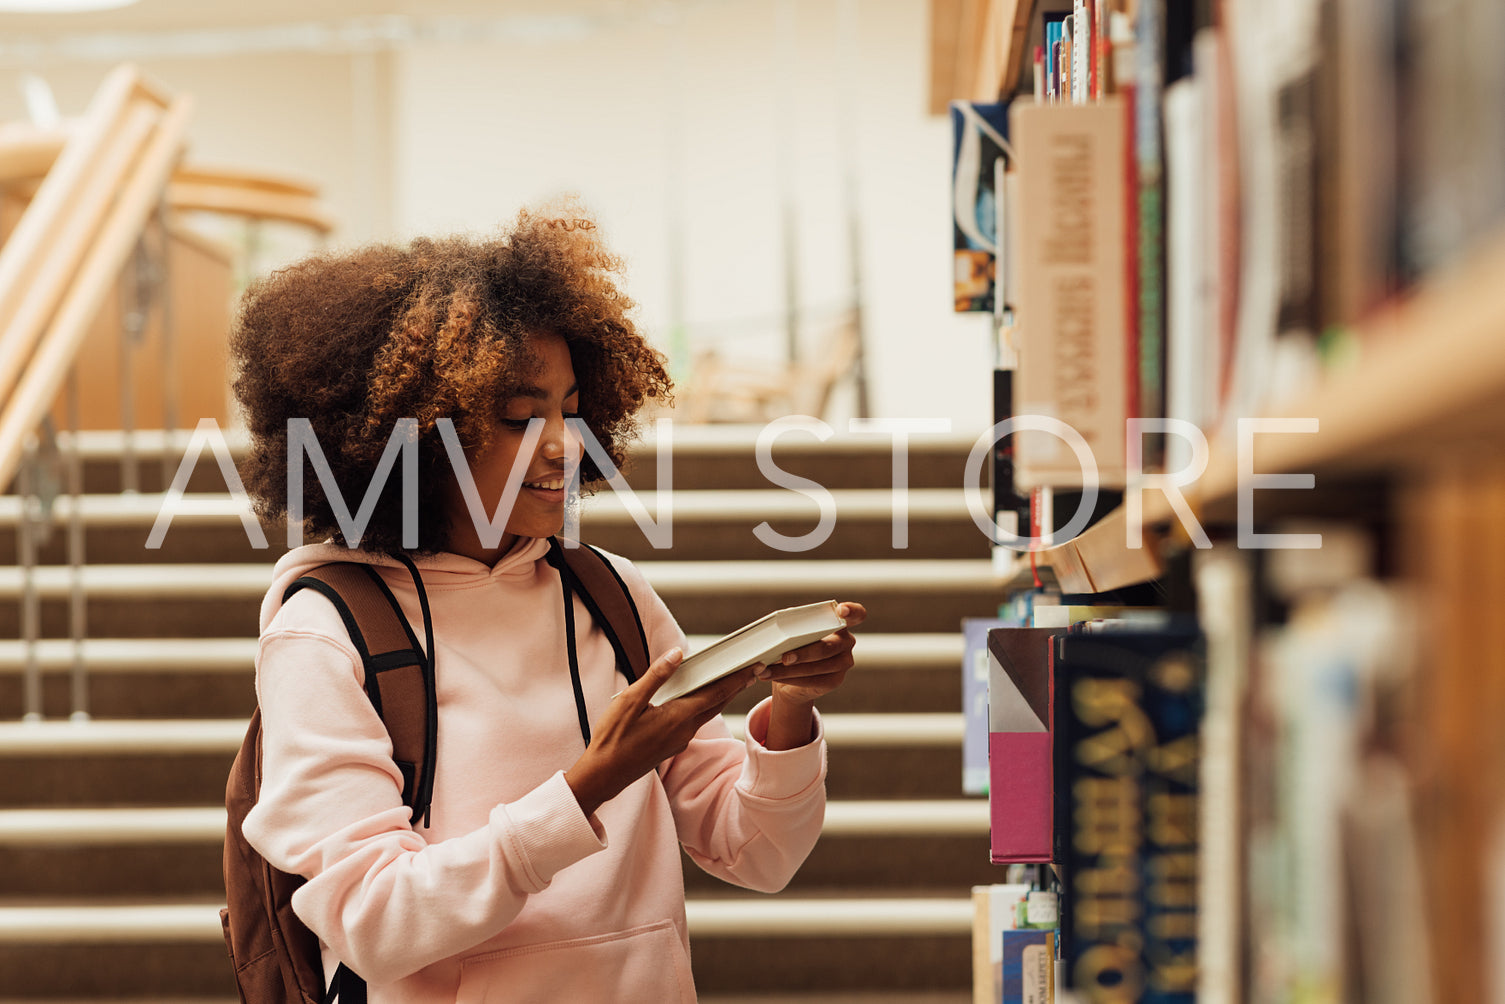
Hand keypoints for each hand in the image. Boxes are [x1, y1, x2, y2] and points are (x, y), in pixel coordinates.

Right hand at [564, 647, 755, 816]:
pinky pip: (693, 722)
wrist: (603, 775)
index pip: (715, 694)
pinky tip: (695, 700)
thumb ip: (656, 676)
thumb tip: (678, 654)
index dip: (736, 679)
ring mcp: (679, 741)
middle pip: (717, 704)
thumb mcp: (630, 700)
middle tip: (752, 671)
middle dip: (735, 687)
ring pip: (705, 714)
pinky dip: (701, 707)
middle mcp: (685, 731)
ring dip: (719, 697)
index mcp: (678, 717)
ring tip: (729, 681)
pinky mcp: (671, 746)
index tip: (753, 667)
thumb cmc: (613, 737)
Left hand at [758, 602, 866, 706]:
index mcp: (839, 623)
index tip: (841, 610)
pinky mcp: (835, 681)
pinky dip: (789, 679)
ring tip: (766, 670)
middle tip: (784, 657)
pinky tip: (771, 677)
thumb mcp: (794, 630)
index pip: (856, 614)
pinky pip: (812, 681)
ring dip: (788, 670)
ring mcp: (844, 663)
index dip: (851, 611)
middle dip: (803, 653)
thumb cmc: (794, 644)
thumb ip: (793, 624)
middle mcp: (846, 642)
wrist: (793, 677)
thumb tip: (779, 625)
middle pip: (827, 647)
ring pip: (816, 667)